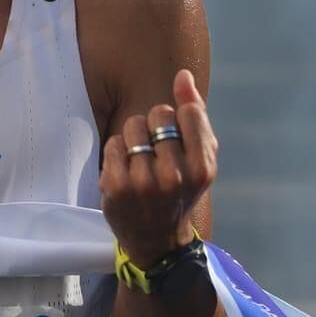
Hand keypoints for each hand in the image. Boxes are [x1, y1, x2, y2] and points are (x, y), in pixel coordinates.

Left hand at [101, 68, 218, 266]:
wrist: (157, 241)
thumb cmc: (182, 191)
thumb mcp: (202, 158)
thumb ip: (196, 115)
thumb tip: (183, 76)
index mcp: (202, 167)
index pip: (188, 111)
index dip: (179, 118)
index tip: (177, 139)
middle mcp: (174, 176)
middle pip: (158, 114)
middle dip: (156, 126)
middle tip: (158, 152)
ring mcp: (143, 182)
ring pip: (132, 125)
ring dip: (134, 137)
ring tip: (141, 160)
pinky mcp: (116, 186)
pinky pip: (113, 143)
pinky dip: (118, 152)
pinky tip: (126, 170)